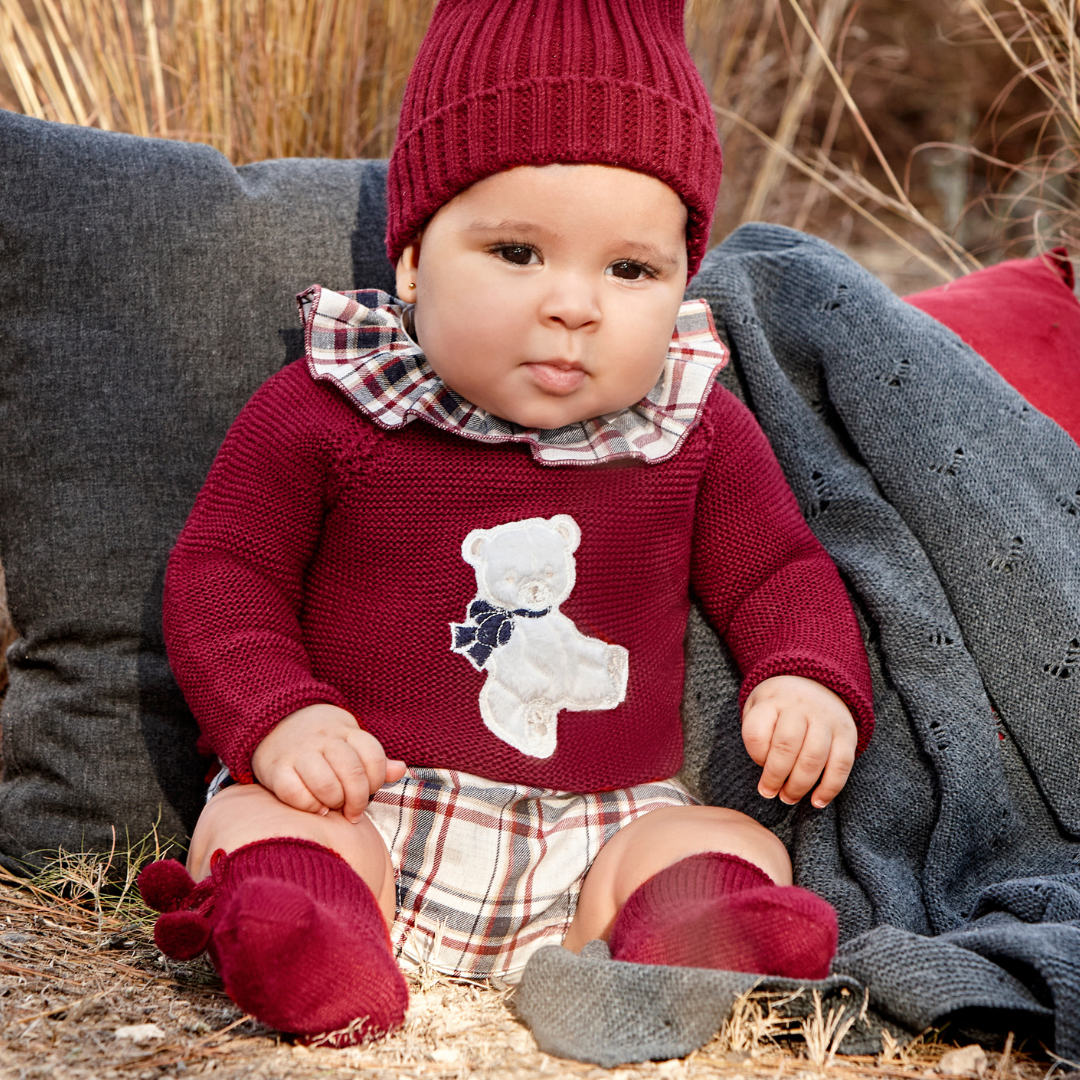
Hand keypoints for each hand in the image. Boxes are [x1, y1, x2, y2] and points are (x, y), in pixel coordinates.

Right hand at [251, 703, 406, 822]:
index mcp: (346, 731)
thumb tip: (400, 770)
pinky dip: (308, 805)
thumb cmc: (322, 741)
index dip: (377, 779)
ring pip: (325, 782)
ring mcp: (298, 752)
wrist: (276, 718)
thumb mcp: (351, 742)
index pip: (373, 755)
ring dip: (334, 801)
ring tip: (333, 807)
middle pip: (352, 771)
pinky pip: (293, 791)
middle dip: (358, 799)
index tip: (371, 790)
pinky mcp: (275, 768)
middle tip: (354, 811)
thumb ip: (374, 760)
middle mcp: (323, 740)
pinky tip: (315, 807)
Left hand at [741, 675, 856, 808]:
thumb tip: (766, 769)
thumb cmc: (779, 704)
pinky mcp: (847, 733)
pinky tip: (817, 801)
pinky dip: (830, 787)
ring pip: (813, 758)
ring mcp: (826, 719)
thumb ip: (756, 732)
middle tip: (769, 792)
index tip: (758, 763)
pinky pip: (842, 764)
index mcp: (772, 700)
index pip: (757, 731)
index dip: (755, 754)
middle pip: (786, 747)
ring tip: (788, 797)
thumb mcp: (758, 705)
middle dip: (775, 777)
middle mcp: (800, 707)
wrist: (816, 680)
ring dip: (799, 785)